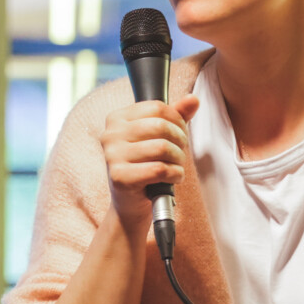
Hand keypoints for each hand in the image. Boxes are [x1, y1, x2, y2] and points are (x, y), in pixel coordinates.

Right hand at [99, 94, 198, 231]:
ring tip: (177, 166)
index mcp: (117, 118)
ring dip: (179, 159)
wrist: (130, 203)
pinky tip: (173, 178)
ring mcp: (112, 156)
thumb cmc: (145, 166)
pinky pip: (160, 170)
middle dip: (180, 140)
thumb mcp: (158, 137)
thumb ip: (175, 116)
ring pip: (162, 148)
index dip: (178, 120)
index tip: (181, 134)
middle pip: (161, 126)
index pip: (158, 107)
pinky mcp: (120, 177)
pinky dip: (175, 174)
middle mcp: (110, 134)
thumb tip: (193, 99)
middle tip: (181, 152)